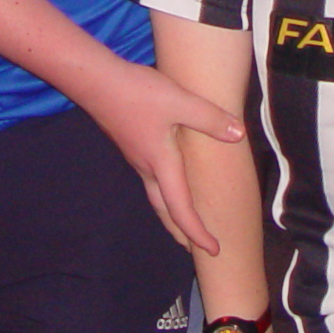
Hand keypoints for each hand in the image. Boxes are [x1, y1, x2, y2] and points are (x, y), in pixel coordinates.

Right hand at [80, 61, 243, 256]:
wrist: (95, 81)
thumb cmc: (137, 92)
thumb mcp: (180, 102)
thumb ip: (209, 118)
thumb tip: (238, 135)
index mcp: (161, 164)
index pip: (181, 210)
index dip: (198, 233)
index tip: (214, 251)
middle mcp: (147, 167)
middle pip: (164, 210)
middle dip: (181, 231)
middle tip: (197, 248)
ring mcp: (137, 157)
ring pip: (156, 195)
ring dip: (172, 213)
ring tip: (186, 221)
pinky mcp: (132, 144)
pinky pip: (151, 179)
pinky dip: (164, 192)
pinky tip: (170, 180)